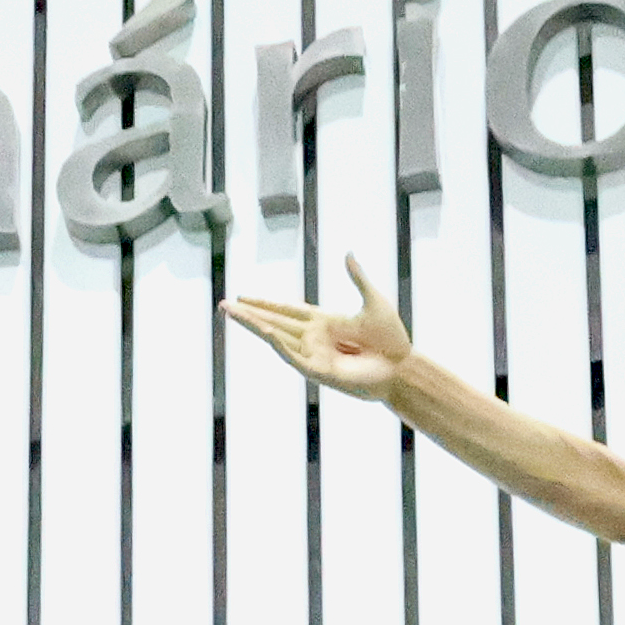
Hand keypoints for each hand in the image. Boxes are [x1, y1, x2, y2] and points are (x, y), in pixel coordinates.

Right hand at [222, 245, 419, 405]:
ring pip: (276, 337)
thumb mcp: (373, 301)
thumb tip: (348, 254)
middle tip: (224, 305)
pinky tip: (265, 331)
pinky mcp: (319, 370)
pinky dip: (279, 344)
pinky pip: (293, 356)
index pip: (287, 309)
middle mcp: (314, 338)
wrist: (400, 367)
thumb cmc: (391, 339)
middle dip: (249, 313)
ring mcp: (314, 354)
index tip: (244, 296)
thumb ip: (358, 278)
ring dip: (254, 325)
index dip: (266, 303)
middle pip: (274, 321)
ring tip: (232, 314)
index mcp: (324, 321)